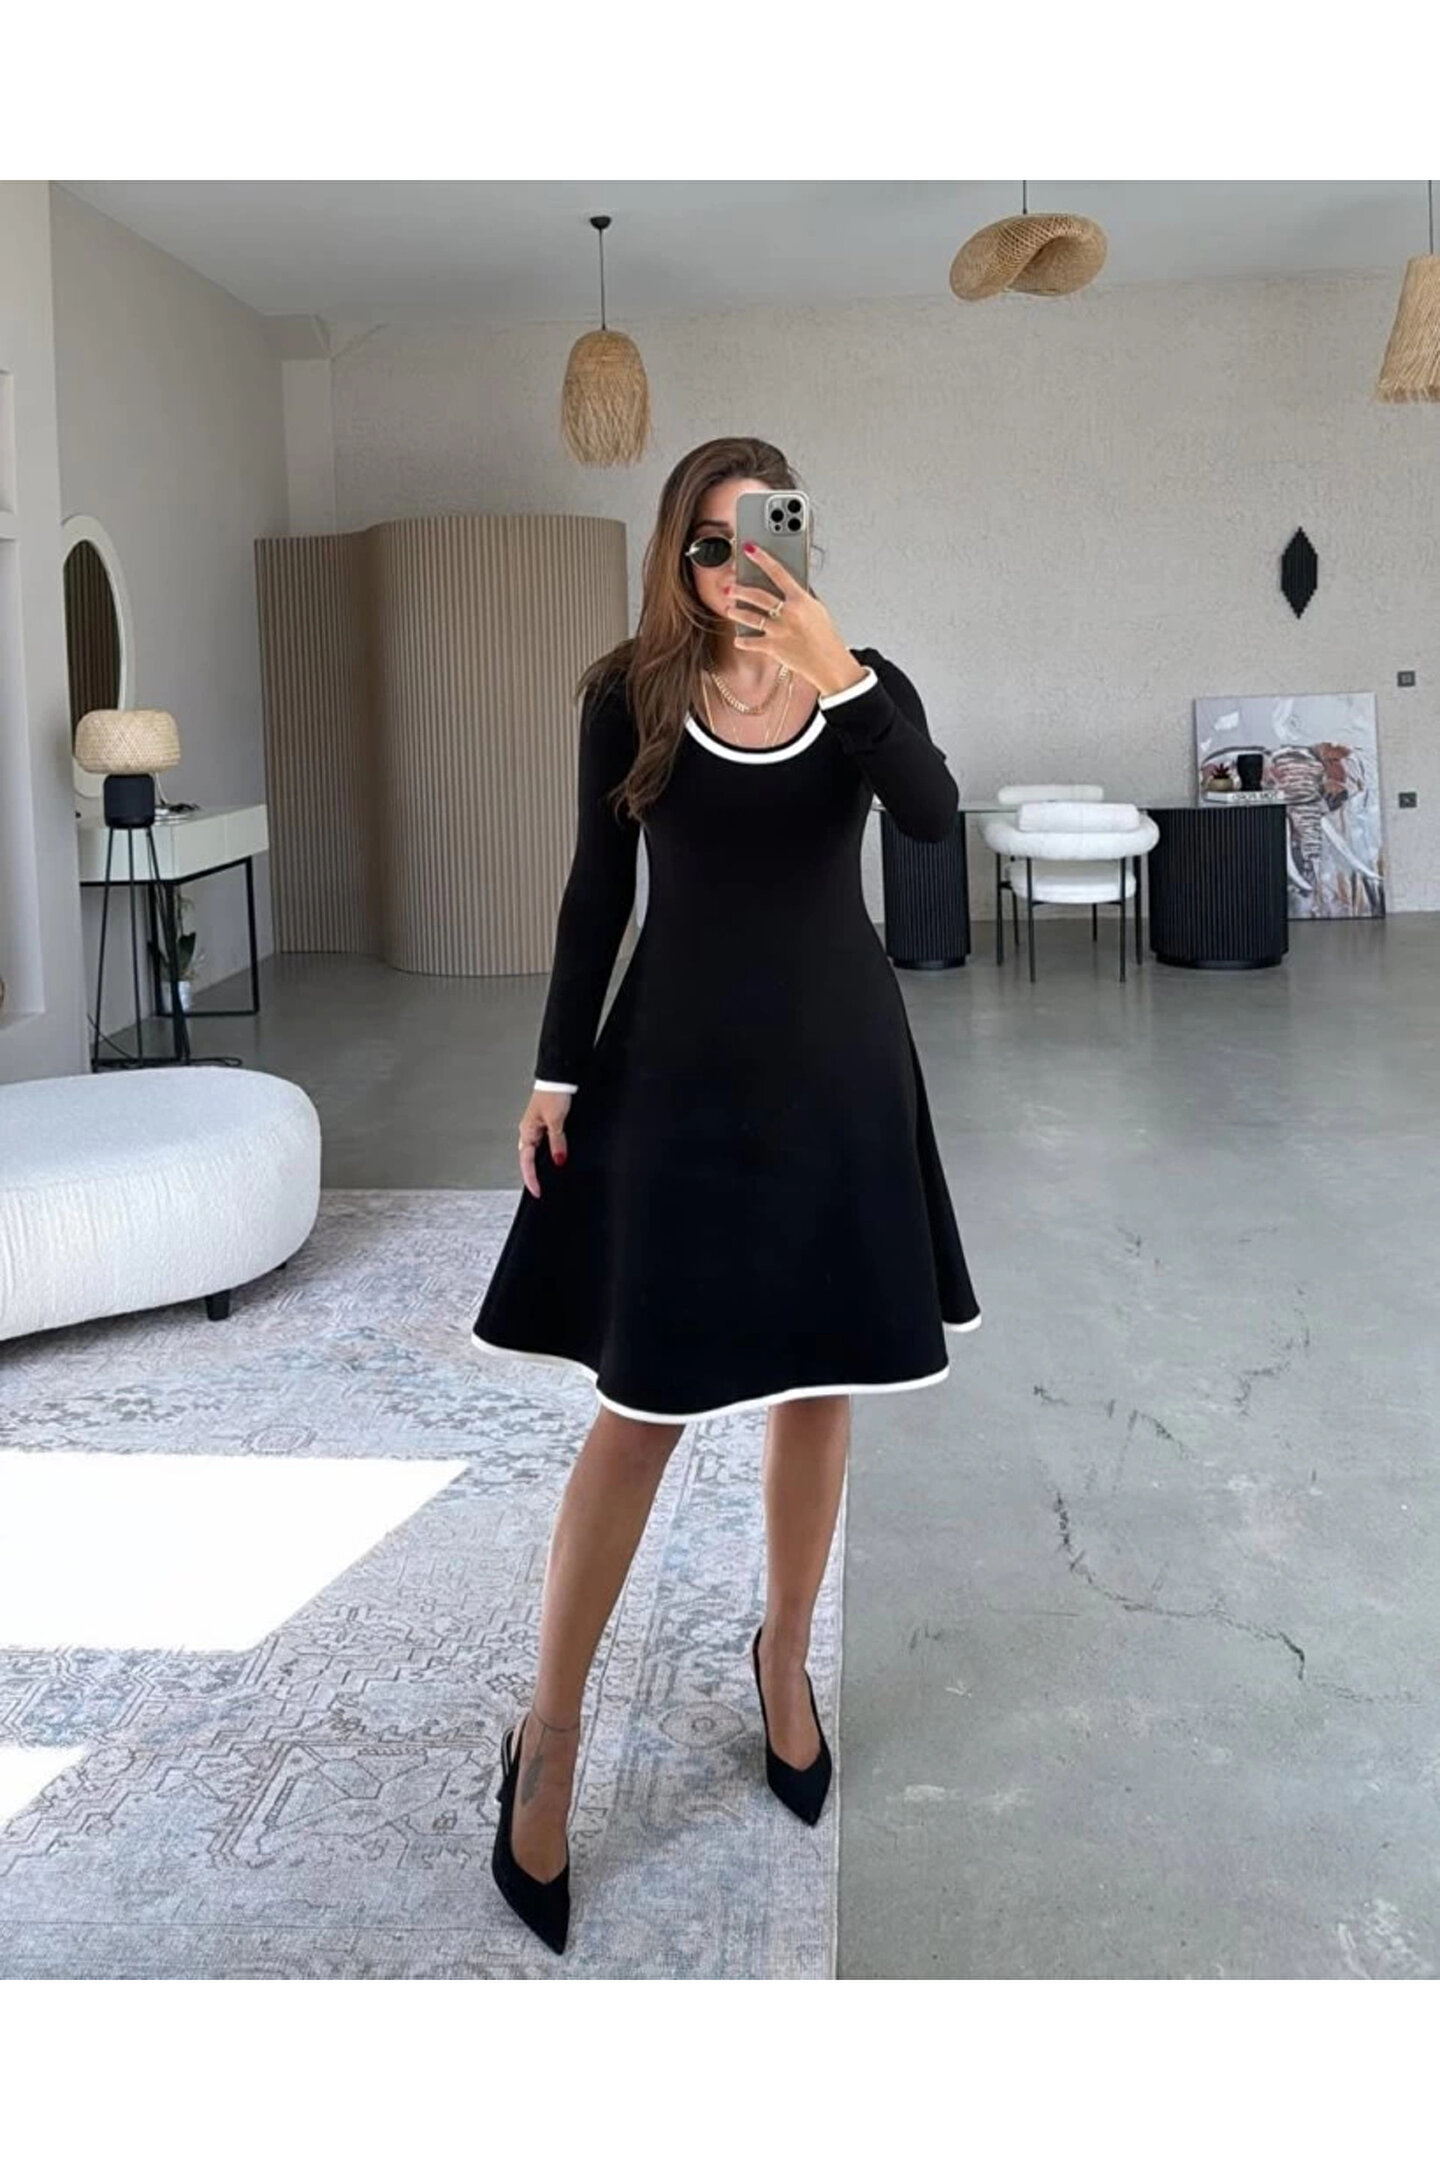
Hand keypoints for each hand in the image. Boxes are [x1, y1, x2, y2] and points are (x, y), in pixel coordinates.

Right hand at [519, 1088, 569, 1198]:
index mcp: (527, 1132)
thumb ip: (557, 1142)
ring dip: (542, 1165)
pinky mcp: (547, 1124)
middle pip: (529, 1160)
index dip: (532, 1178)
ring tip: (548, 1179)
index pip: (526, 1162)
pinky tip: (558, 1159)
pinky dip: (550, 1154)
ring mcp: (538, 1128)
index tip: (537, 1192)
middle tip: (541, 1190)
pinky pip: (546, 1145)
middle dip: (534, 1175)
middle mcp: (530, 1132)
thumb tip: (559, 1160)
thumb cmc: (553, 1094)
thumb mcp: (556, 1121)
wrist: (559, 1077)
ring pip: (537, 1153)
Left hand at [724, 546, 870, 699]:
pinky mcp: (774, 648)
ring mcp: (780, 631)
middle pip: (758, 595)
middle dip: (740, 590)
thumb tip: (788, 585)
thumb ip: (801, 596)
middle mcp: (789, 613)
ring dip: (737, 612)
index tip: (749, 548)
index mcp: (801, 600)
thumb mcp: (817, 610)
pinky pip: (752, 642)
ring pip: (750, 617)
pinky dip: (743, 641)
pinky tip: (738, 639)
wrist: (829, 663)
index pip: (778, 572)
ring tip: (729, 609)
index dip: (762, 558)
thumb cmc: (825, 637)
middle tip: (730, 587)